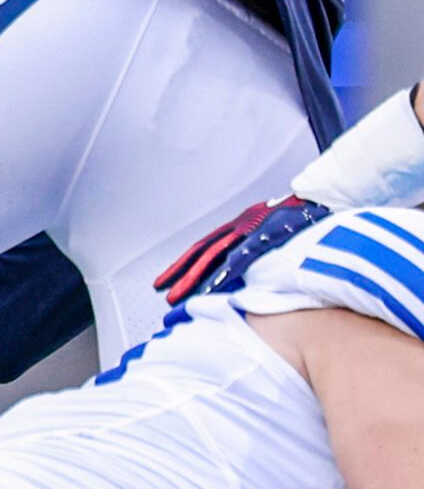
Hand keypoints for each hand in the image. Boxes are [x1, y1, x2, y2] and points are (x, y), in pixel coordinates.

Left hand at [156, 195, 328, 302]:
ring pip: (214, 256)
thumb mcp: (275, 229)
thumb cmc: (305, 215)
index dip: (186, 262)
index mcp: (242, 224)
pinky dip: (224, 273)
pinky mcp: (266, 235)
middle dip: (180, 272)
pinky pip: (241, 257)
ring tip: (176, 295)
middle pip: (203, 251)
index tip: (169, 278)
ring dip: (194, 277)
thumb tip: (249, 270)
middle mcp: (241, 225)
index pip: (206, 246)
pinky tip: (210, 287)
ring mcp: (251, 229)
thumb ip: (259, 246)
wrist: (326, 193)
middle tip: (162, 290)